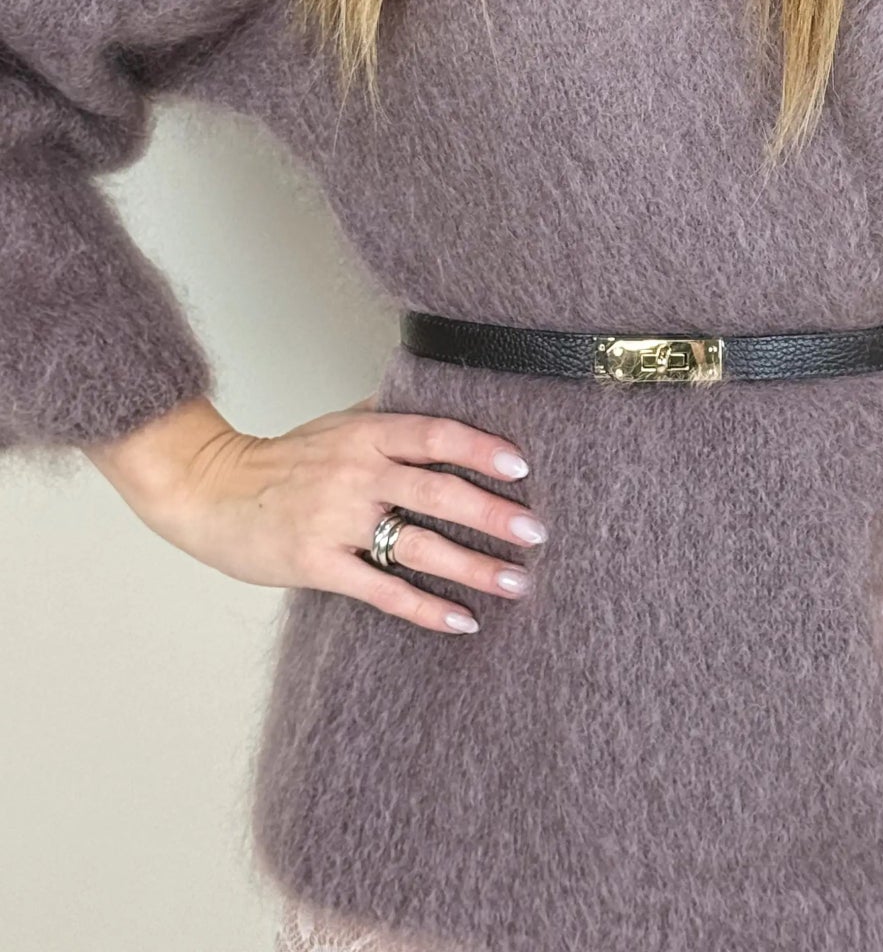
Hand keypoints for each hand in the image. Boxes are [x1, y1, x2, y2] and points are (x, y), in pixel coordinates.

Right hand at [122, 394, 548, 635]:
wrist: (209, 490)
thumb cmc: (279, 460)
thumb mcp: (335, 424)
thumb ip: (387, 416)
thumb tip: (444, 398)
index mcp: (367, 434)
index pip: (436, 435)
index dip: (481, 448)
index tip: (523, 467)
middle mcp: (357, 473)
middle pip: (439, 492)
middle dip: (494, 514)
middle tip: (538, 533)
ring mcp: (337, 521)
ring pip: (419, 546)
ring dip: (473, 567)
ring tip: (516, 582)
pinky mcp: (318, 565)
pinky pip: (383, 590)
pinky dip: (426, 608)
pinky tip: (463, 621)